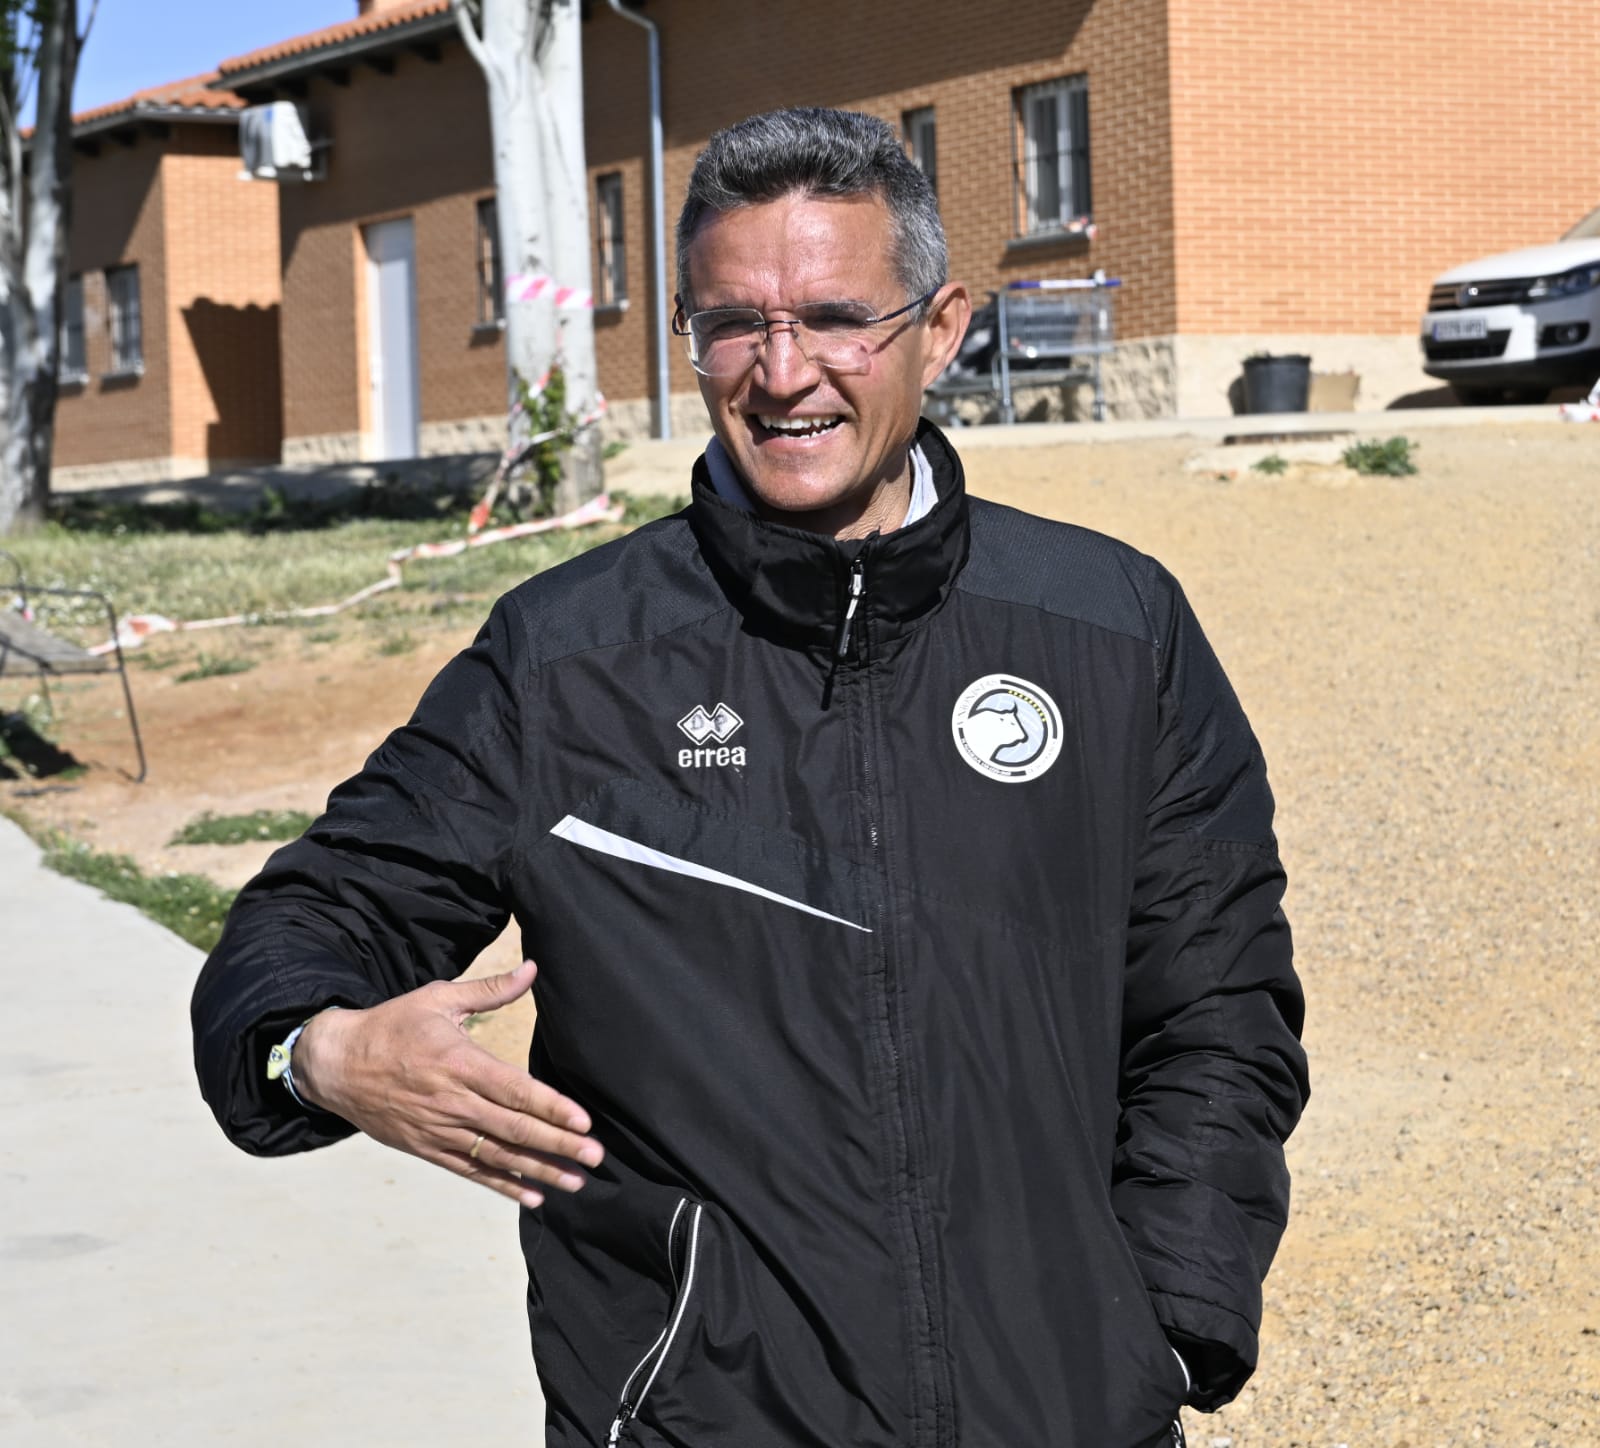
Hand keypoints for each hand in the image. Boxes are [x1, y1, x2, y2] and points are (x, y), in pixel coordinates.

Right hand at [292, 960, 601, 1208]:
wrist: (336, 1065)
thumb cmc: (393, 1026)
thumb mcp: (439, 998)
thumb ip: (490, 990)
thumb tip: (531, 969)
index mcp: (459, 1063)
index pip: (515, 1089)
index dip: (551, 1108)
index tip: (583, 1122)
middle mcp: (452, 1102)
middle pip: (514, 1129)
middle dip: (558, 1145)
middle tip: (596, 1157)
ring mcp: (439, 1131)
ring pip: (498, 1155)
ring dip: (539, 1171)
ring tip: (575, 1182)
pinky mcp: (428, 1149)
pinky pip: (471, 1171)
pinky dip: (503, 1185)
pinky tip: (533, 1197)